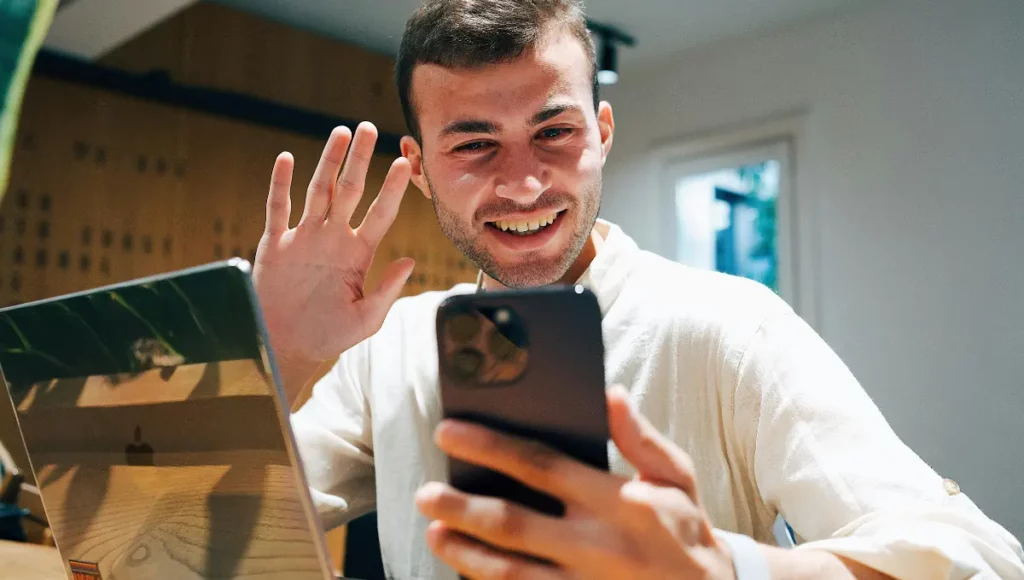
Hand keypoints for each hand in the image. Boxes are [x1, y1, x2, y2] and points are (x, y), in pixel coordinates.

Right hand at [253, 122, 413, 373]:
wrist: (286, 346)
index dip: (392, 189)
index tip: (405, 164)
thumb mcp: (365, 319)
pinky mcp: (276, 244)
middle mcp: (334, 238)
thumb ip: (386, 291)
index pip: (380, 213)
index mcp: (359, 254)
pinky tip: (288, 158)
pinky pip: (278, 208)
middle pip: (350, 190)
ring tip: (340, 133)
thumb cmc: (329, 335)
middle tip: (370, 128)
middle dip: (360, 160)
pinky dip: (281, 183)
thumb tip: (410, 262)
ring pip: (318, 191)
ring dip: (328, 162)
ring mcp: (305, 238)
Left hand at [415, 386, 735, 579]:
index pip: (541, 466)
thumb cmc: (686, 529)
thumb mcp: (678, 477)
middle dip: (462, 507)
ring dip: (466, 552)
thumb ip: (641, 437)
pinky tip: (467, 572)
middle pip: (513, 523)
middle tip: (424, 493)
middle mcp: (595, 544)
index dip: (490, 447)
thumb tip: (610, 395)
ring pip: (511, 571)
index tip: (449, 432)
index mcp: (615, 499)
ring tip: (433, 532)